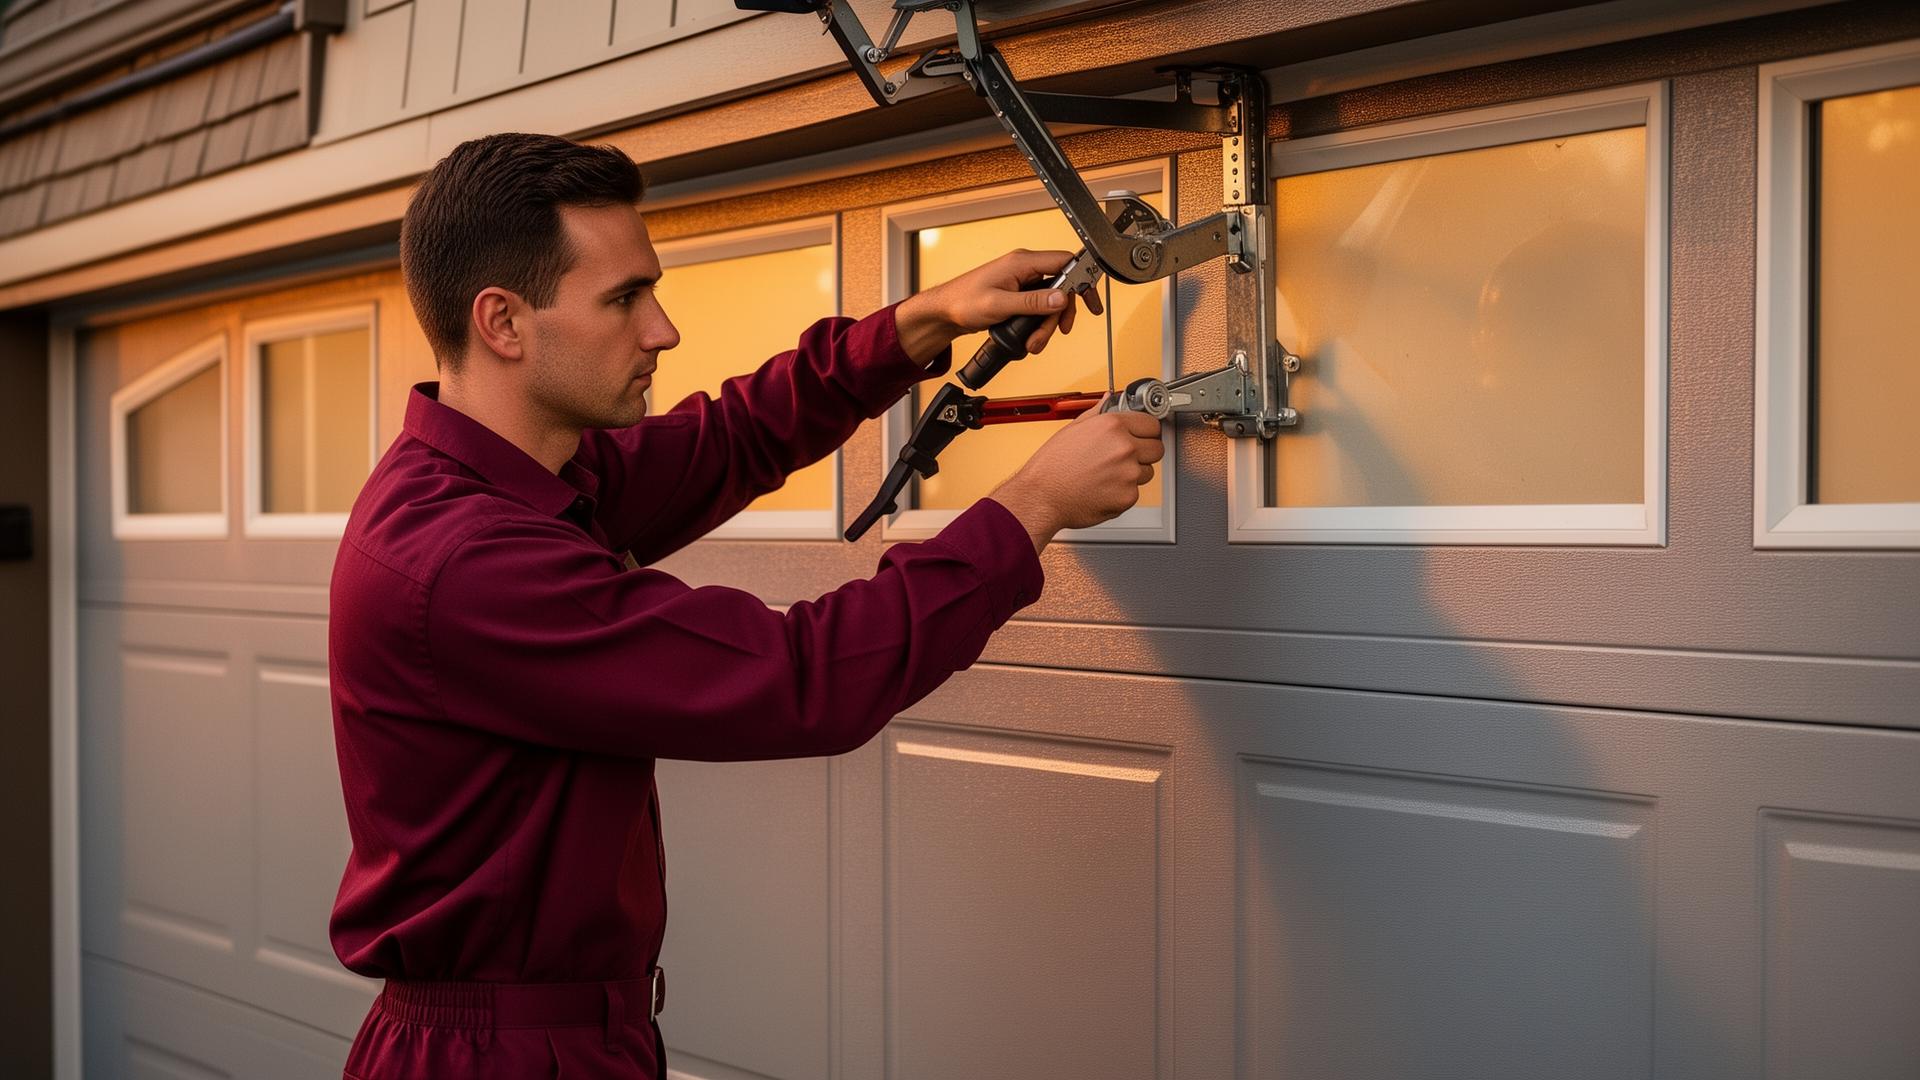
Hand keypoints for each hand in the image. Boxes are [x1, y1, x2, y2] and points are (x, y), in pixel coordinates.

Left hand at [894, 249, 1082, 364]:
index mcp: (1022, 262)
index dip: (1082, 280)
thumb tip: (1060, 298)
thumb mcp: (1000, 305)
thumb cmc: (963, 302)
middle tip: (1058, 332)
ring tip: (1034, 342)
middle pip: (1061, 287)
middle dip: (1059, 314)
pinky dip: (1038, 323)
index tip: (1091, 300)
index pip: (1065, 262)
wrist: (944, 312)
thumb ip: (1032, 302)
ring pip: (1051, 300)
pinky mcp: (1018, 293)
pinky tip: (1029, 335)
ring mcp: (1022, 280)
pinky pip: (1039, 306)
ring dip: (1047, 324)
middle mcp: (1024, 268)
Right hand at [988, 402, 1164, 552]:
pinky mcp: (1127, 497)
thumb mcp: (1073, 428)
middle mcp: (1124, 447)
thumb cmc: (1051, 466)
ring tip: (1107, 475)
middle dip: (1145, 453)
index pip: (1152, 424)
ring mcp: (1128, 473)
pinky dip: (1122, 493)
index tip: (1142, 436)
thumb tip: (1108, 399)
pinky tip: (1102, 488)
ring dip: (1134, 474)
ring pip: (1147, 472)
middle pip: (1157, 449)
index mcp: (1113, 426)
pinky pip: (1134, 492)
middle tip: (1124, 458)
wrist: (1041, 496)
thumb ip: (1097, 412)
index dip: (1146, 431)